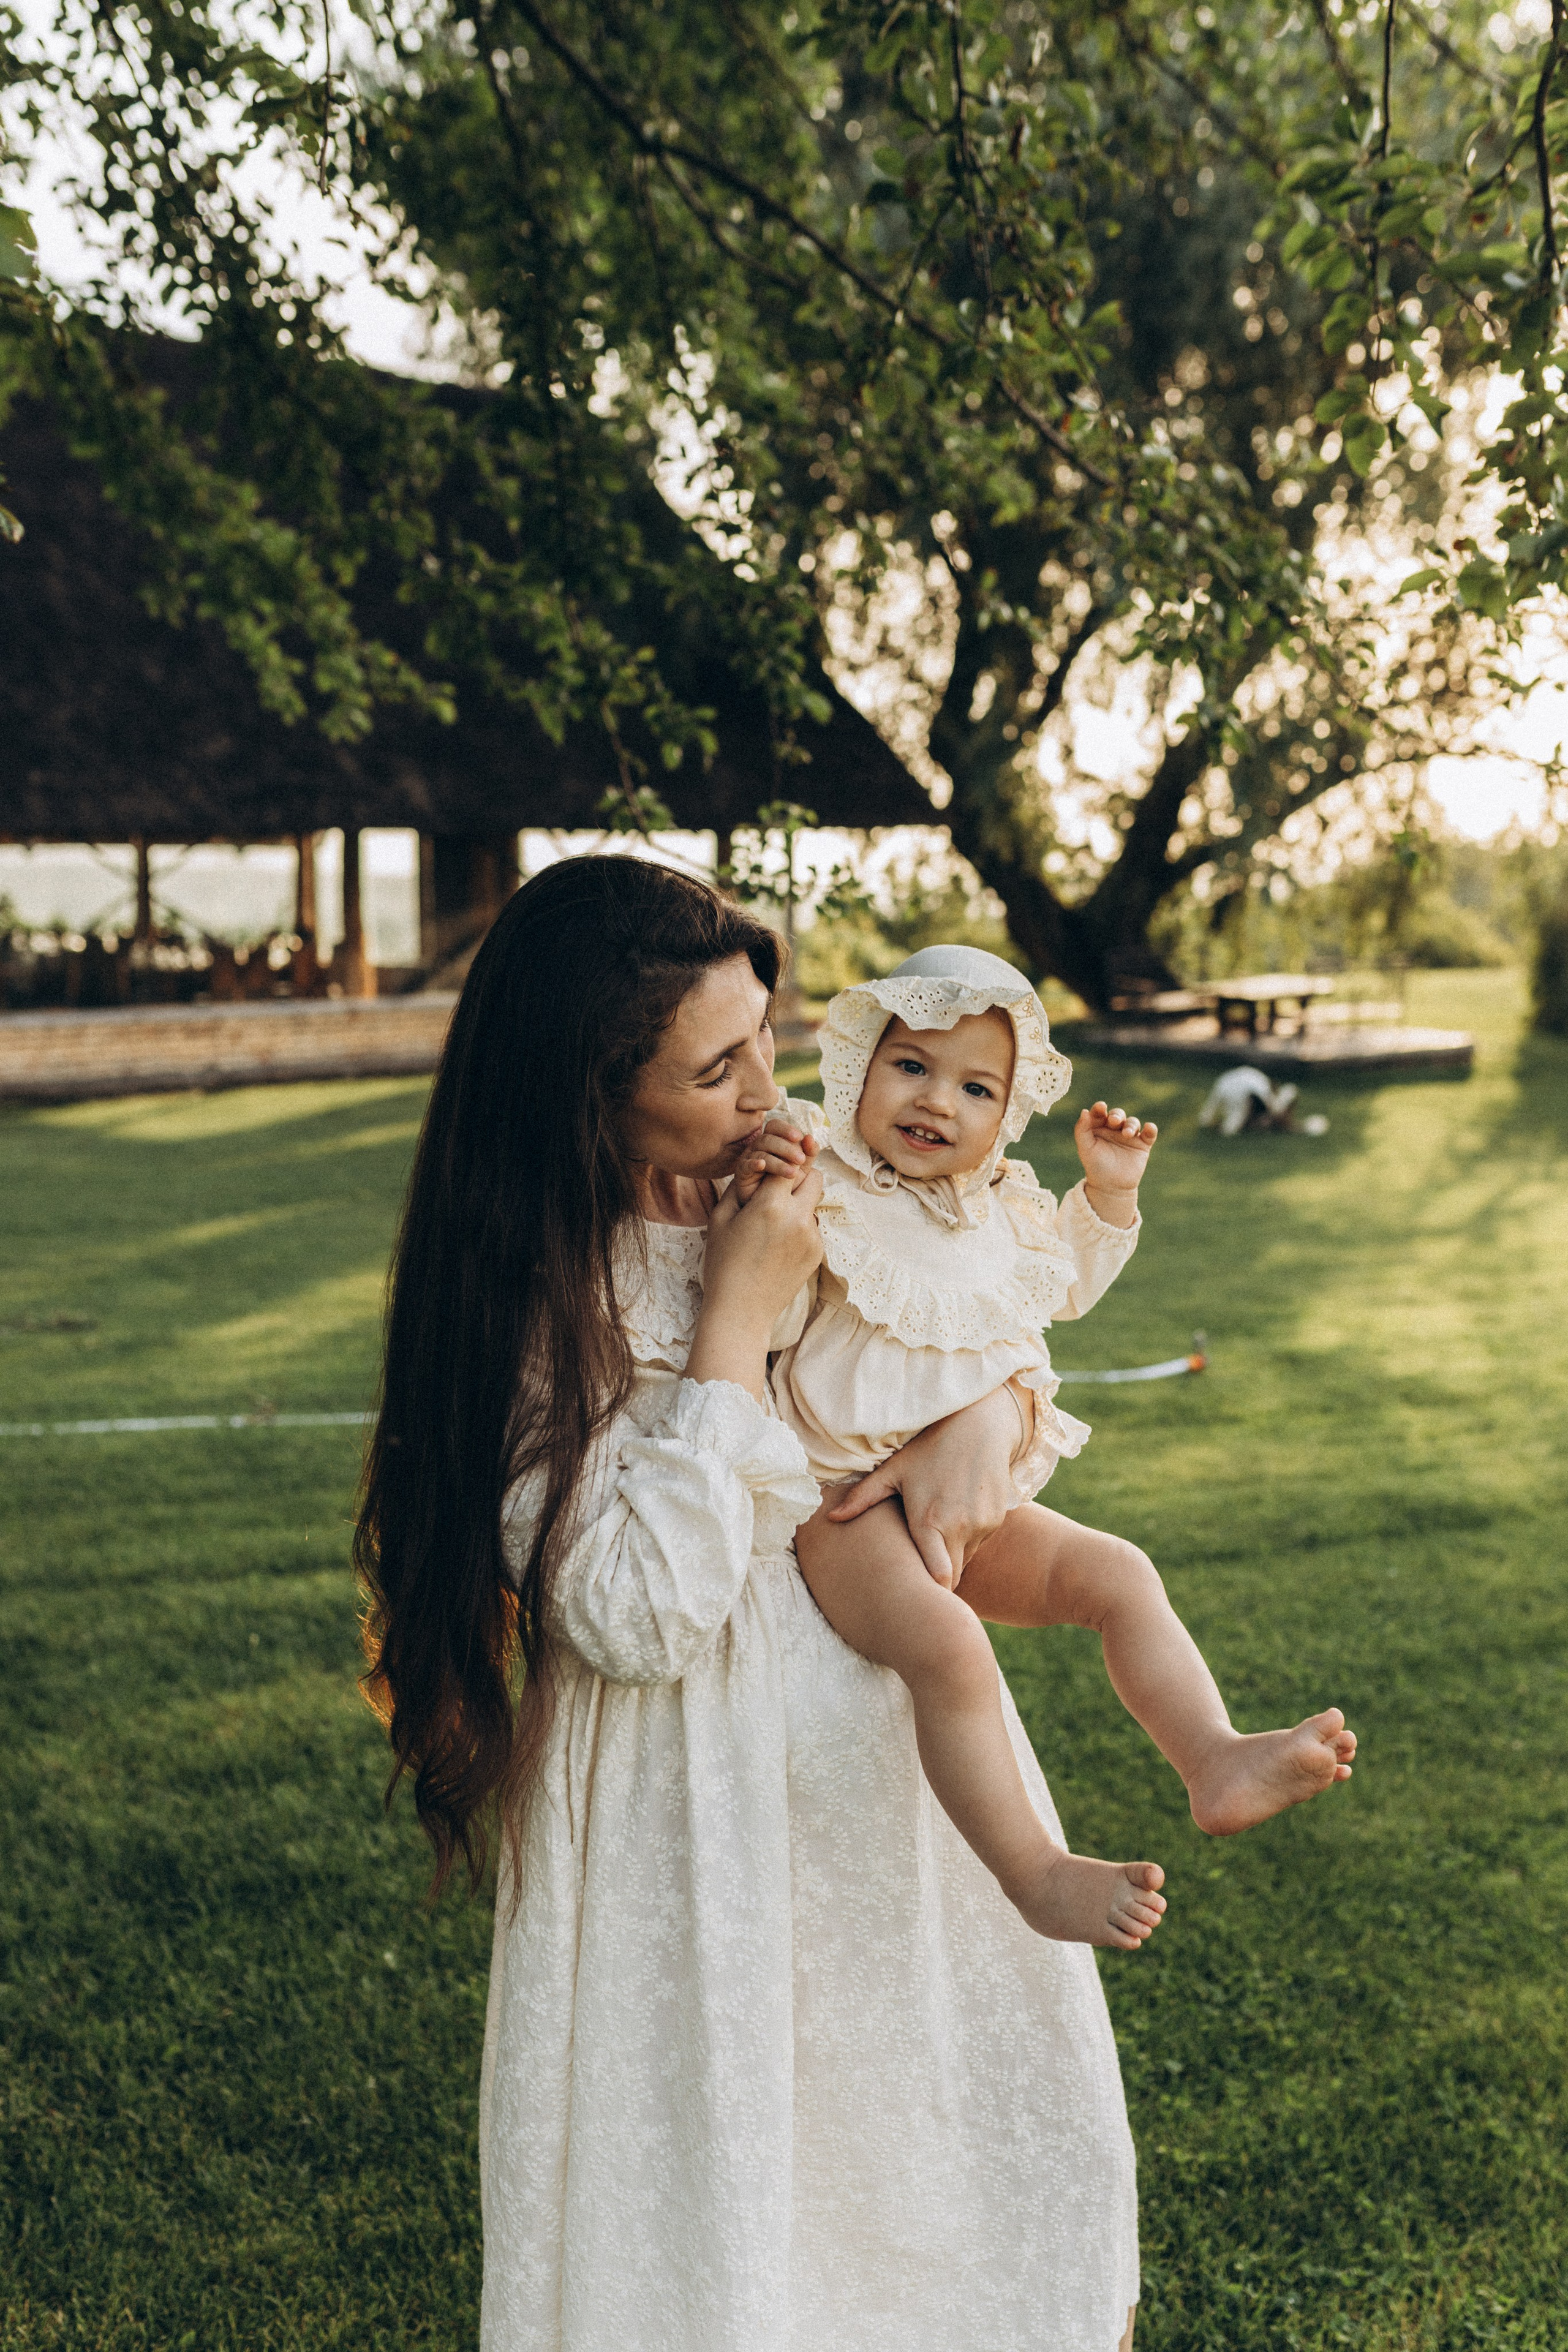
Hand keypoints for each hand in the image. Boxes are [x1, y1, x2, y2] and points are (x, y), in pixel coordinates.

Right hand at [686, 1164, 822, 1400]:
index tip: (778, 1161)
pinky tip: (777, 1245)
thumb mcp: (721, 1217)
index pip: (791, 1163)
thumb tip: (761, 1159)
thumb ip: (744, 1183)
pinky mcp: (818, 1254)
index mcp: (771, 1205)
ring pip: (813, 1203)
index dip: (783, 1161)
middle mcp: (799, 1218)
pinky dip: (799, 1227)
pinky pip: (812, 1227)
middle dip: (798, 1176)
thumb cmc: (723, 1263)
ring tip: (771, 1225)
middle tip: (776, 1189)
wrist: (740, 1311)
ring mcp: (813, 1238)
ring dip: (797, 1203)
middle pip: (814, 1176)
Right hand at [731, 1116, 818, 1204]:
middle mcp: (759, 1146)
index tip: (800, 1137)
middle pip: (769, 1138)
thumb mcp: (800, 1168)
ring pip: (761, 1153)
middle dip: (786, 1147)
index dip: (786, 1129)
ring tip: (792, 1174)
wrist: (767, 1203)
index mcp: (773, 1141)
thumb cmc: (784, 1182)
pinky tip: (762, 1165)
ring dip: (778, 1162)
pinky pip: (746, 1165)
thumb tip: (811, 1139)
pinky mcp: (742, 1173)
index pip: (775, 1126)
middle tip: (801, 1159)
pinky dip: (754, 1164)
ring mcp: (749, 1158)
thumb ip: (808, 1153)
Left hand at [825, 1386, 1019, 1586]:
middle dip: (936, 1580)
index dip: (928, 1592)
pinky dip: (966, 1539)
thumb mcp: (894, 1470)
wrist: (979, 1424)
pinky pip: (978, 1542)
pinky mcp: (997, 1518)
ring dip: (950, 1556)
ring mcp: (982, 1524)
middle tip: (918, 1575)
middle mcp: (960, 1527)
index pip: (937, 1579)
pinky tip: (956, 1513)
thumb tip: (830, 1517)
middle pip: (951, 1577)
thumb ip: (863, 1498)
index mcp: (929, 1521)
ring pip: (965, 1559)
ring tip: (936, 1532)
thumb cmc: (929, 1446)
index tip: (913, 1594)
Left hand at [1074, 1101, 1156, 1228]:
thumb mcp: (1085, 1148)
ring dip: (1131, 1125)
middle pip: (1117, 1115)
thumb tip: (1084, 1111)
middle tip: (1114, 1121)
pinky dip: (1151, 1129)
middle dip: (1117, 1115)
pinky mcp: (1142, 1144)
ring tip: (1127, 1134)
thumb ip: (1082, 1130)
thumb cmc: (1095, 1166)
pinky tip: (1149, 1127)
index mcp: (1099, 1127)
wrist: (1111, 1186)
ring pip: (1132, 1122)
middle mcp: (1114, 1129)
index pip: (1099, 1113)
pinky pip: (1149, 1134)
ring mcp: (1129, 1136)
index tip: (1101, 1107)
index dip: (1100, 1108)